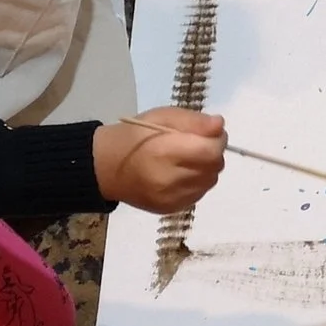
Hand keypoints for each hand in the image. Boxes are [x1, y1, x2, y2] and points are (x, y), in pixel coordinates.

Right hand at [94, 109, 225, 212]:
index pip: (211, 151)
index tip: (209, 133)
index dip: (217, 140)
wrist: (105, 167)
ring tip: (186, 159)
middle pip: (214, 168)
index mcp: (165, 152)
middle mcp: (169, 180)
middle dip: (212, 153)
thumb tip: (220, 126)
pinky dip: (196, 182)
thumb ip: (193, 121)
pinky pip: (198, 194)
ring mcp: (170, 198)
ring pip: (209, 182)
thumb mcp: (162, 116)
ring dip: (206, 169)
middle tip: (196, 145)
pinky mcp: (171, 209)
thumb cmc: (135, 136)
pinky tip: (180, 174)